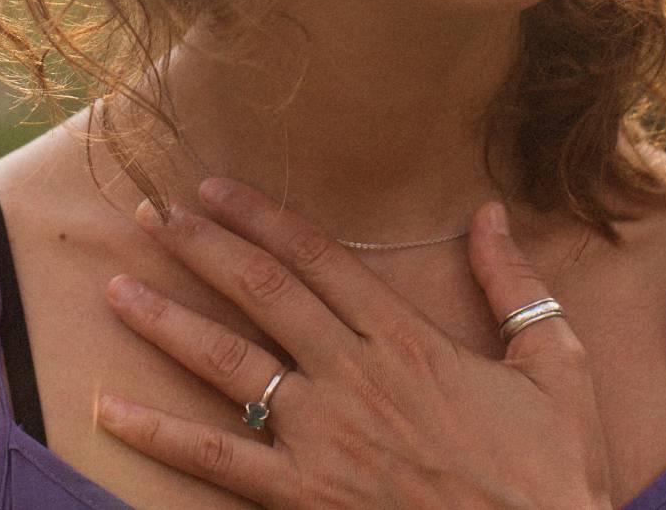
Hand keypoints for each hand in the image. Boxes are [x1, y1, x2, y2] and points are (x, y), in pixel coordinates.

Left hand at [96, 178, 613, 509]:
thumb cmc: (553, 472)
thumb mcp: (554, 364)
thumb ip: (513, 284)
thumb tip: (489, 211)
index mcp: (406, 338)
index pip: (317, 257)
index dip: (260, 216)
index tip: (215, 186)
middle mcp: (354, 377)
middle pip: (261, 293)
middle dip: (201, 247)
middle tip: (151, 213)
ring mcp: (324, 440)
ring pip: (229, 364)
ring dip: (167, 320)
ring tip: (116, 286)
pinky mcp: (305, 500)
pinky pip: (218, 462)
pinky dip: (159, 436)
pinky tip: (110, 411)